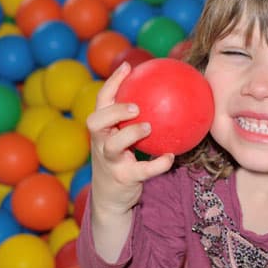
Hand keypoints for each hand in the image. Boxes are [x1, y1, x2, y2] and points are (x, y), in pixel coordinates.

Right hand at [86, 62, 174, 217]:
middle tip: (136, 106)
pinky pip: (142, 171)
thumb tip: (168, 95)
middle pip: (96, 122)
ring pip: (113, 146)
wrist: (111, 200)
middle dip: (114, 111)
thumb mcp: (124, 139)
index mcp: (102, 130)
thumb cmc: (122, 161)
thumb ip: (137, 120)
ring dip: (130, 134)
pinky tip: (171, 157)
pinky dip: (157, 165)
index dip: (112, 83)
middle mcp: (100, 143)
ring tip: (149, 127)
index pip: (101, 102)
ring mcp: (109, 162)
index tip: (128, 66)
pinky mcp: (123, 179)